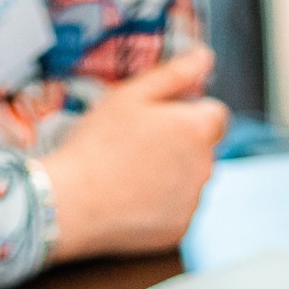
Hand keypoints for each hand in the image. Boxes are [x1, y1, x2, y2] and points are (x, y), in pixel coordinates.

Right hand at [41, 47, 229, 262]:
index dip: (189, 113)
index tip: (159, 121)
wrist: (71, 204)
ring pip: (191, 181)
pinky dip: (161, 206)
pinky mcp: (178, 230)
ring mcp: (193, 203)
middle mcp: (205, 168)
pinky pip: (177, 211)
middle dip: (180, 145)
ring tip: (129, 175)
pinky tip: (130, 200)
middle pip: (203, 149)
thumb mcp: (130, 96)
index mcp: (196, 130)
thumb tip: (204, 58)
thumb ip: (173, 74)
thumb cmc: (96, 147)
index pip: (216, 114)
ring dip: (172, 176)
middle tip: (135, 147)